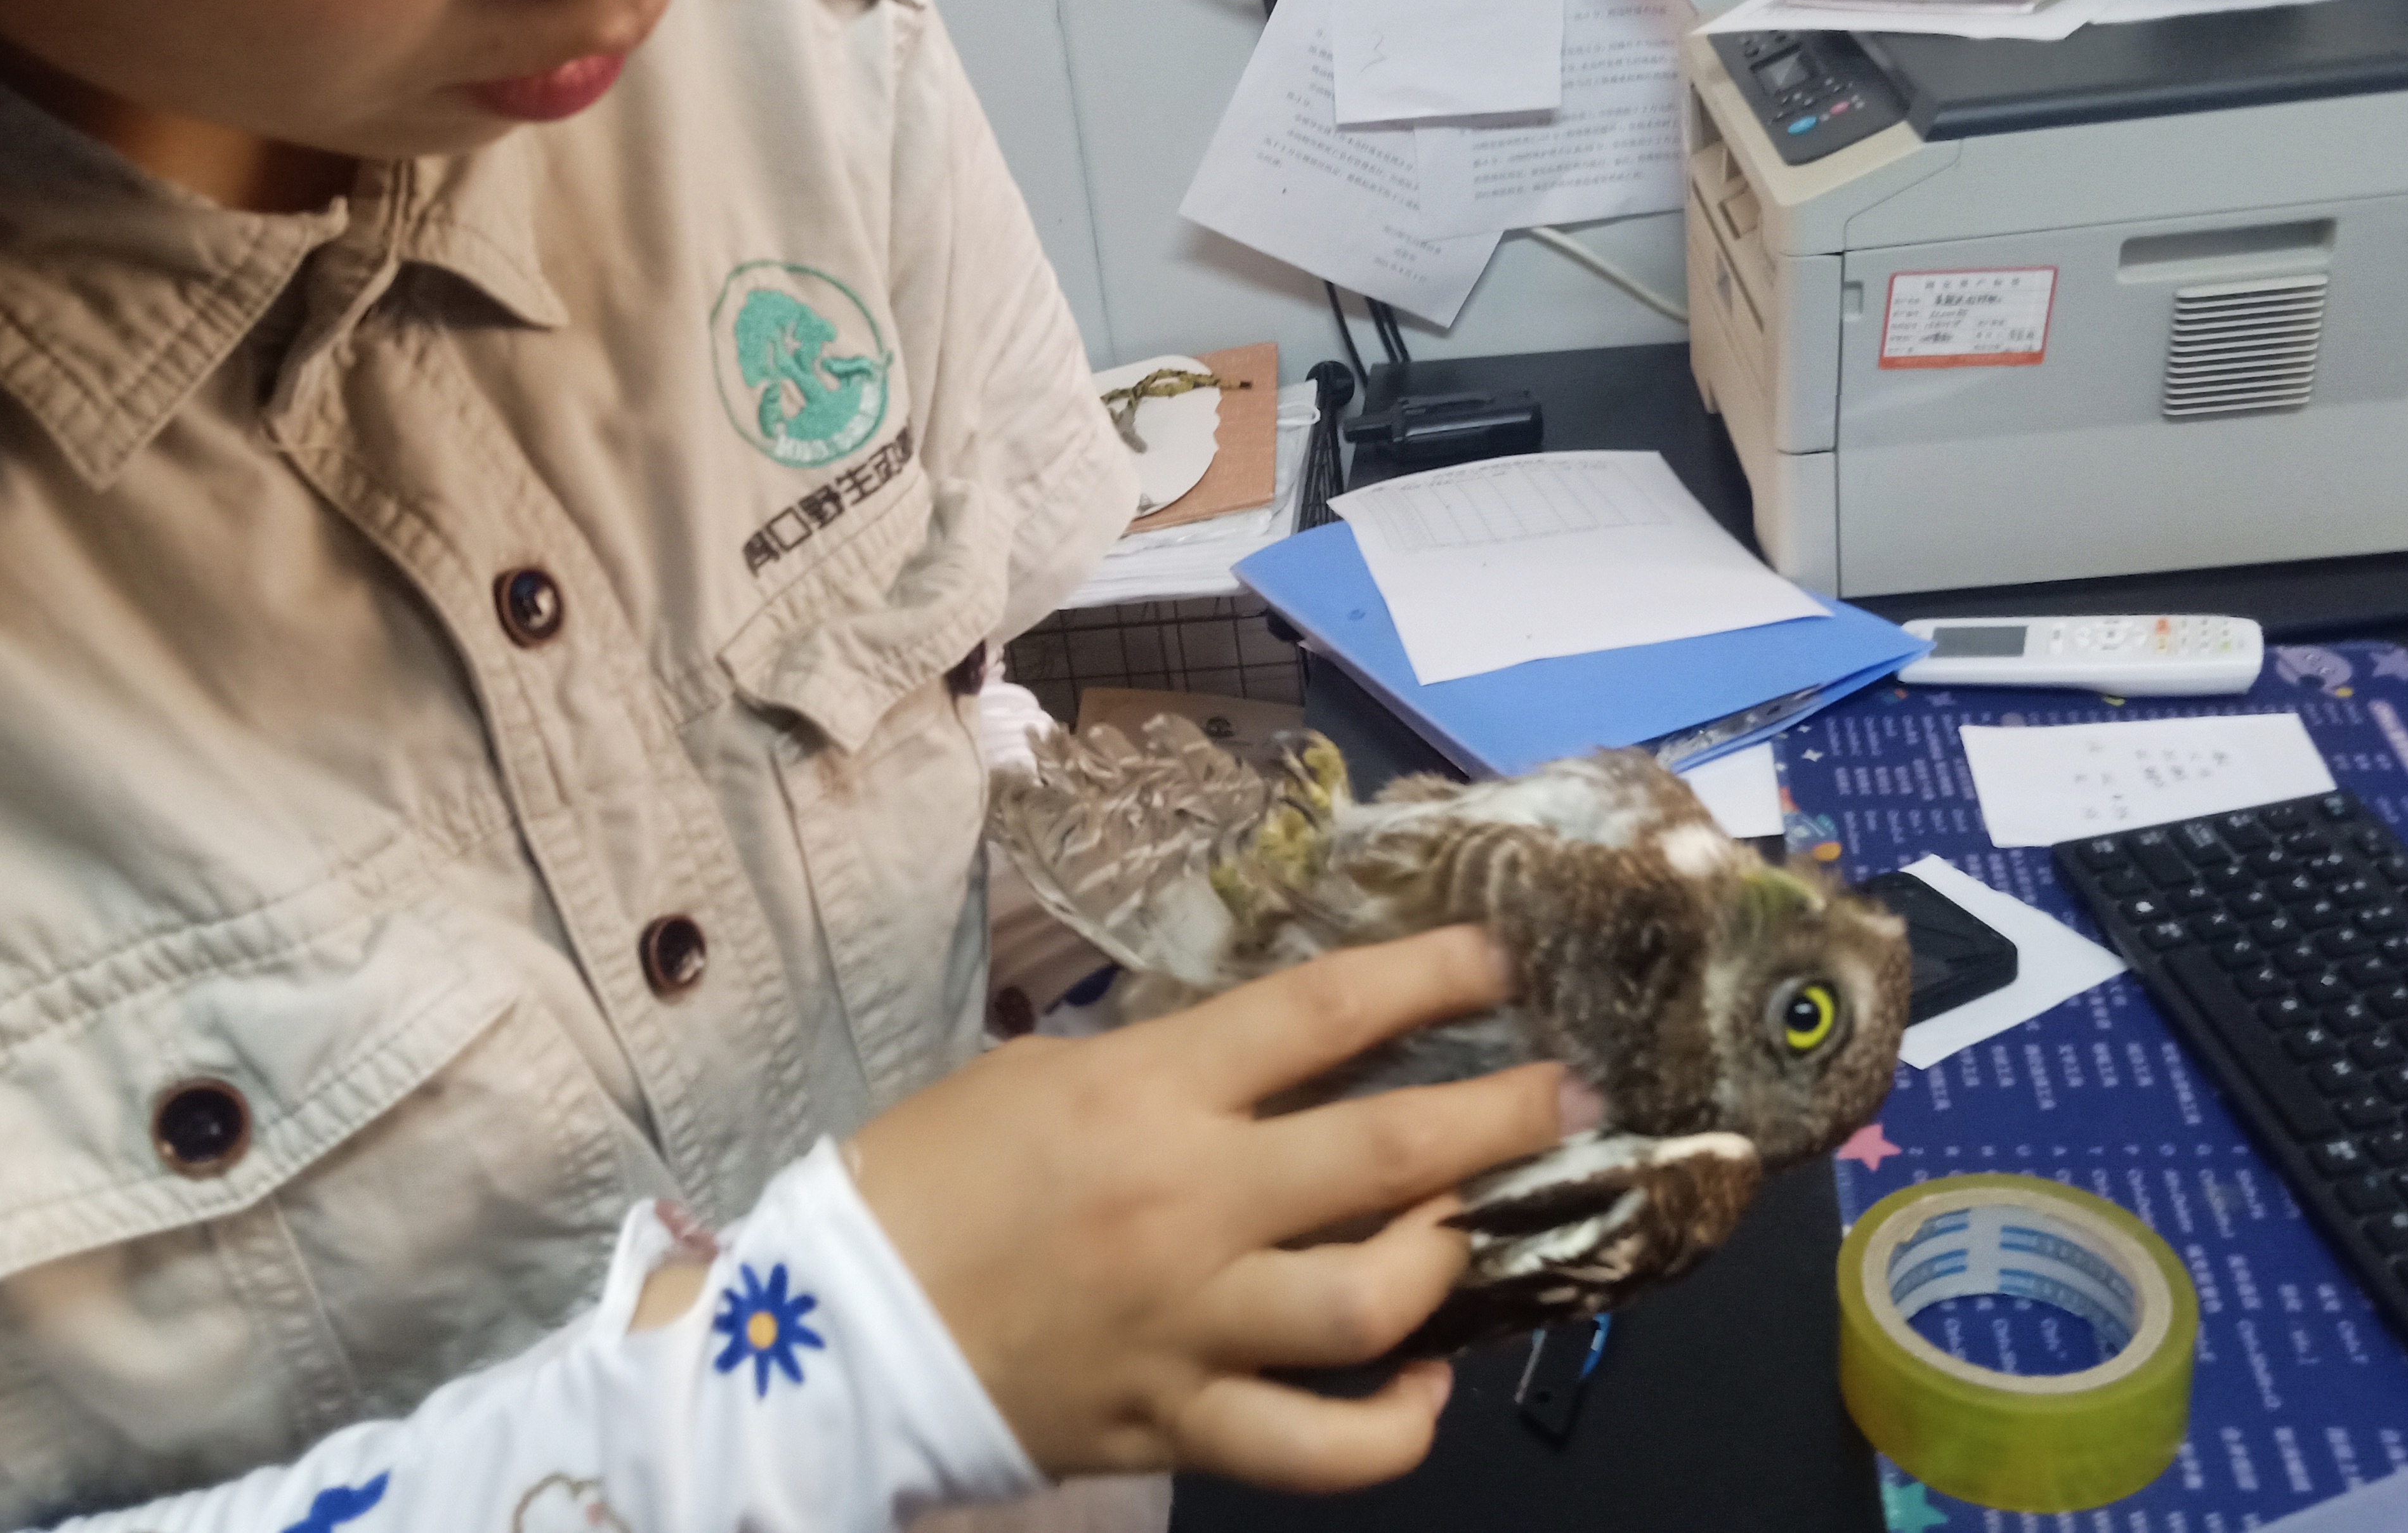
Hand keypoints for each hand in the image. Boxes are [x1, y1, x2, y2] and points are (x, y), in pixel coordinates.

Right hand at [851, 925, 1589, 1491]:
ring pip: (1373, 1303)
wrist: (833, 1327)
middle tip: (1574, 1094)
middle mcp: (1192, 1204)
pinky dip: (1392, 1427)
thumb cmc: (931, 1172)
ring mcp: (1193, 1324)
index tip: (1500, 959)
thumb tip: (1282, 1059)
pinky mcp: (1179, 1424)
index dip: (1429, 975)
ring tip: (1471, 1229)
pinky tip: (1427, 1388)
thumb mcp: (1046, 1074)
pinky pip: (1318, 1447)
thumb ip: (1171, 1067)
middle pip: (1388, 1154)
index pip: (1323, 1014)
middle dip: (1504, 1115)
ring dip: (1448, 1258)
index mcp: (1150, 1093)